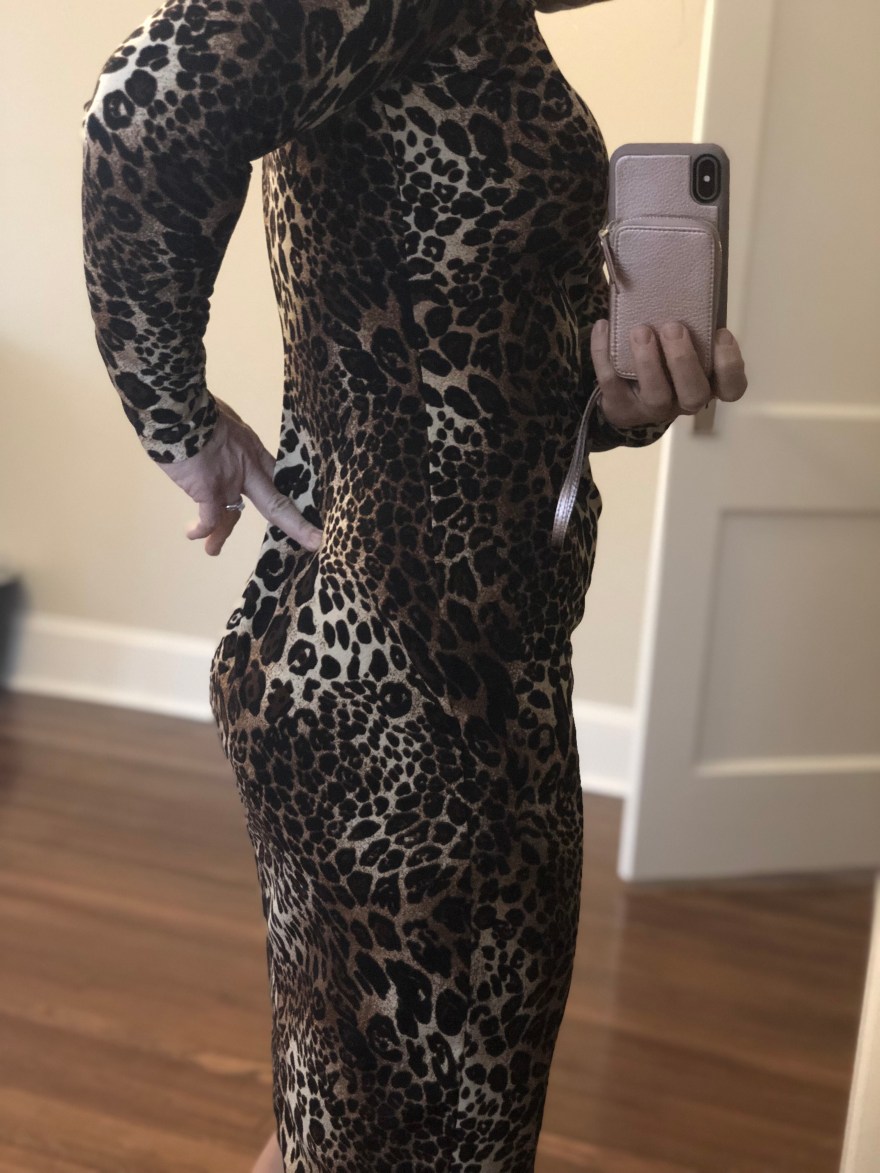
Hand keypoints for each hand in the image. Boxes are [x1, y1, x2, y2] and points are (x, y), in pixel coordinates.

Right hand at [158, 397, 323, 556]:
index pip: (277, 477)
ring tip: (213, 550)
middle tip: (314, 542)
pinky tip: (192, 534)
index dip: (291, 493)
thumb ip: (228, 435)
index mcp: (253, 451)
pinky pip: (209, 519)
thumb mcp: (225, 418)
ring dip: (222, 535)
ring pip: (233, 517)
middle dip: (297, 525)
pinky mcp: (210, 493)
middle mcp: (247, 471)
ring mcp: (230, 484)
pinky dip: (201, 530)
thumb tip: (219, 437)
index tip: (303, 505)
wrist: (180, 411)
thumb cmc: (196, 409)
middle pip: (278, 503)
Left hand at [589, 318, 747, 430]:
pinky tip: (603, 326)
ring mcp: (653, 409)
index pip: (732, 388)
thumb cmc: (665, 357)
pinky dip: (605, 353)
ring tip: (640, 331)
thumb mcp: (685, 340)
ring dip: (649, 362)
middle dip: (684, 360)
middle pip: (694, 393)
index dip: (730, 364)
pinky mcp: (623, 408)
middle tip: (673, 327)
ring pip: (656, 395)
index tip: (721, 333)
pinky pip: (612, 383)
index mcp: (707, 383)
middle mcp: (684, 401)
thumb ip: (692, 324)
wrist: (627, 393)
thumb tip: (684, 275)